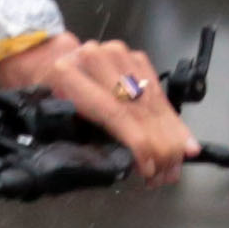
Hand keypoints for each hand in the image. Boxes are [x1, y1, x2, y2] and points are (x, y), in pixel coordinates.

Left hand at [0, 32, 197, 179]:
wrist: (46, 61)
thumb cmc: (46, 98)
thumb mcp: (51, 120)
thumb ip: (80, 138)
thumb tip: (118, 166)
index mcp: (68, 74)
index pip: (113, 112)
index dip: (136, 142)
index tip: (149, 167)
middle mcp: (95, 58)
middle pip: (138, 107)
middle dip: (159, 144)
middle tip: (167, 173)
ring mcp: (117, 54)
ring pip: (152, 101)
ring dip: (170, 135)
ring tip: (176, 164)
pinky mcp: (134, 57)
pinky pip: (158, 93)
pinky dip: (171, 119)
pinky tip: (183, 142)